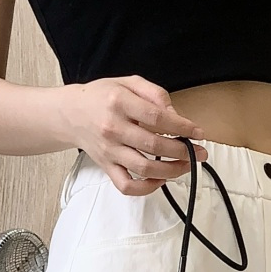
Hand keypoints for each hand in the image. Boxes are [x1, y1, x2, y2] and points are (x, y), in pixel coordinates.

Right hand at [59, 76, 207, 195]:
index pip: (157, 118)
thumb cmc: (102, 97)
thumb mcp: (128, 83)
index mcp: (120, 103)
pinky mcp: (106, 167)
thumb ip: (154, 94)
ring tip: (186, 166)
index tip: (198, 132)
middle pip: (154, 146)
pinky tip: (160, 180)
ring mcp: (109, 151)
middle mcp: (113, 128)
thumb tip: (175, 115)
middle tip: (200, 152)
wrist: (71, 114)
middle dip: (183, 151)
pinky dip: (146, 188)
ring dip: (171, 171)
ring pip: (144, 169)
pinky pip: (127, 186)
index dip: (182, 127)